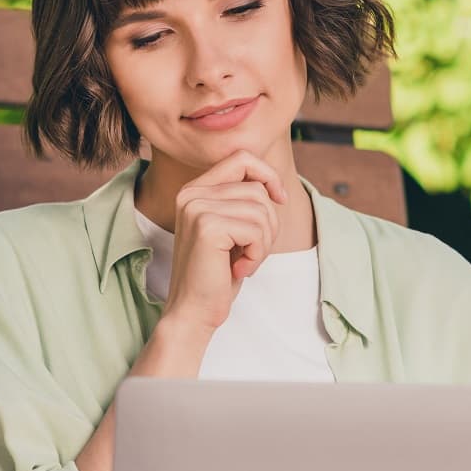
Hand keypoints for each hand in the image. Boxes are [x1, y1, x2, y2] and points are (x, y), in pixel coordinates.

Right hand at [160, 148, 288, 333]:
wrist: (193, 312)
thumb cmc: (217, 275)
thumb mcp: (232, 230)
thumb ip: (243, 202)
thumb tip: (274, 185)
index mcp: (195, 189)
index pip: (241, 158)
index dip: (268, 175)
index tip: (280, 200)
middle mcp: (191, 193)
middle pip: (257, 189)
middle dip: (268, 223)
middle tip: (252, 252)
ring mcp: (197, 207)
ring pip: (260, 210)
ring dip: (263, 242)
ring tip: (244, 262)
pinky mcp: (207, 226)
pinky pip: (256, 230)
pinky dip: (257, 254)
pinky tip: (239, 269)